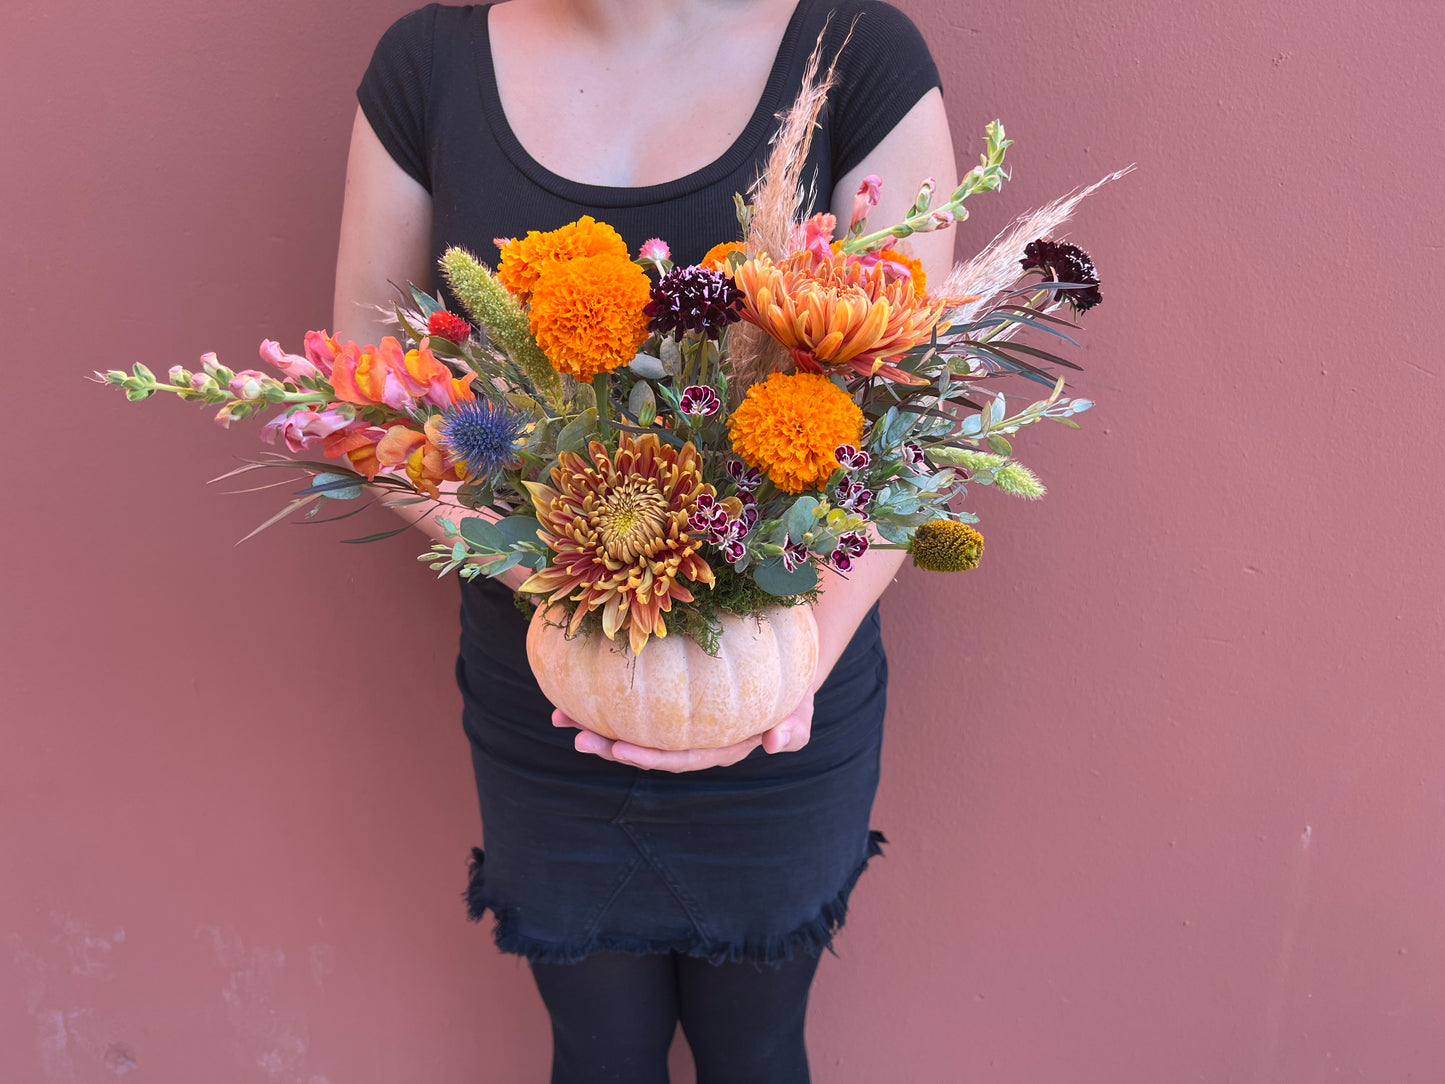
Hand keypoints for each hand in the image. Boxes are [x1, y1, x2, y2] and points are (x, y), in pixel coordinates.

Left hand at [552, 689, 813, 772]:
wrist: (781, 669)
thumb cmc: (791, 692)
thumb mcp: (800, 710)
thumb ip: (795, 729)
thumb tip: (779, 744)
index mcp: (717, 746)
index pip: (678, 757)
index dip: (648, 758)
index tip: (619, 750)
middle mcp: (690, 739)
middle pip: (645, 749)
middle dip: (608, 746)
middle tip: (577, 737)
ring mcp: (674, 723)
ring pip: (630, 728)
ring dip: (594, 726)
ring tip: (559, 718)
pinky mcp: (663, 701)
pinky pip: (630, 703)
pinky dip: (602, 696)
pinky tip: (572, 684)